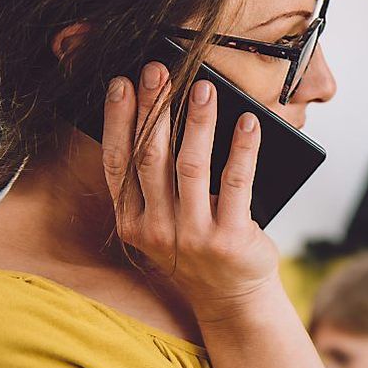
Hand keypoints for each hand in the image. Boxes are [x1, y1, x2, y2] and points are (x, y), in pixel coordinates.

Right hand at [101, 62, 280, 319]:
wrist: (233, 297)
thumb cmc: (199, 245)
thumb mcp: (165, 221)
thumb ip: (158, 182)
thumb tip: (166, 113)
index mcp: (132, 222)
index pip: (119, 163)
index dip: (118, 121)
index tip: (122, 82)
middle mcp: (155, 230)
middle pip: (151, 158)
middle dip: (154, 109)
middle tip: (160, 70)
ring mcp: (193, 237)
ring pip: (191, 166)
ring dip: (197, 122)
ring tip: (203, 88)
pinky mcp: (230, 238)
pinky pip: (237, 182)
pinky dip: (243, 148)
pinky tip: (249, 122)